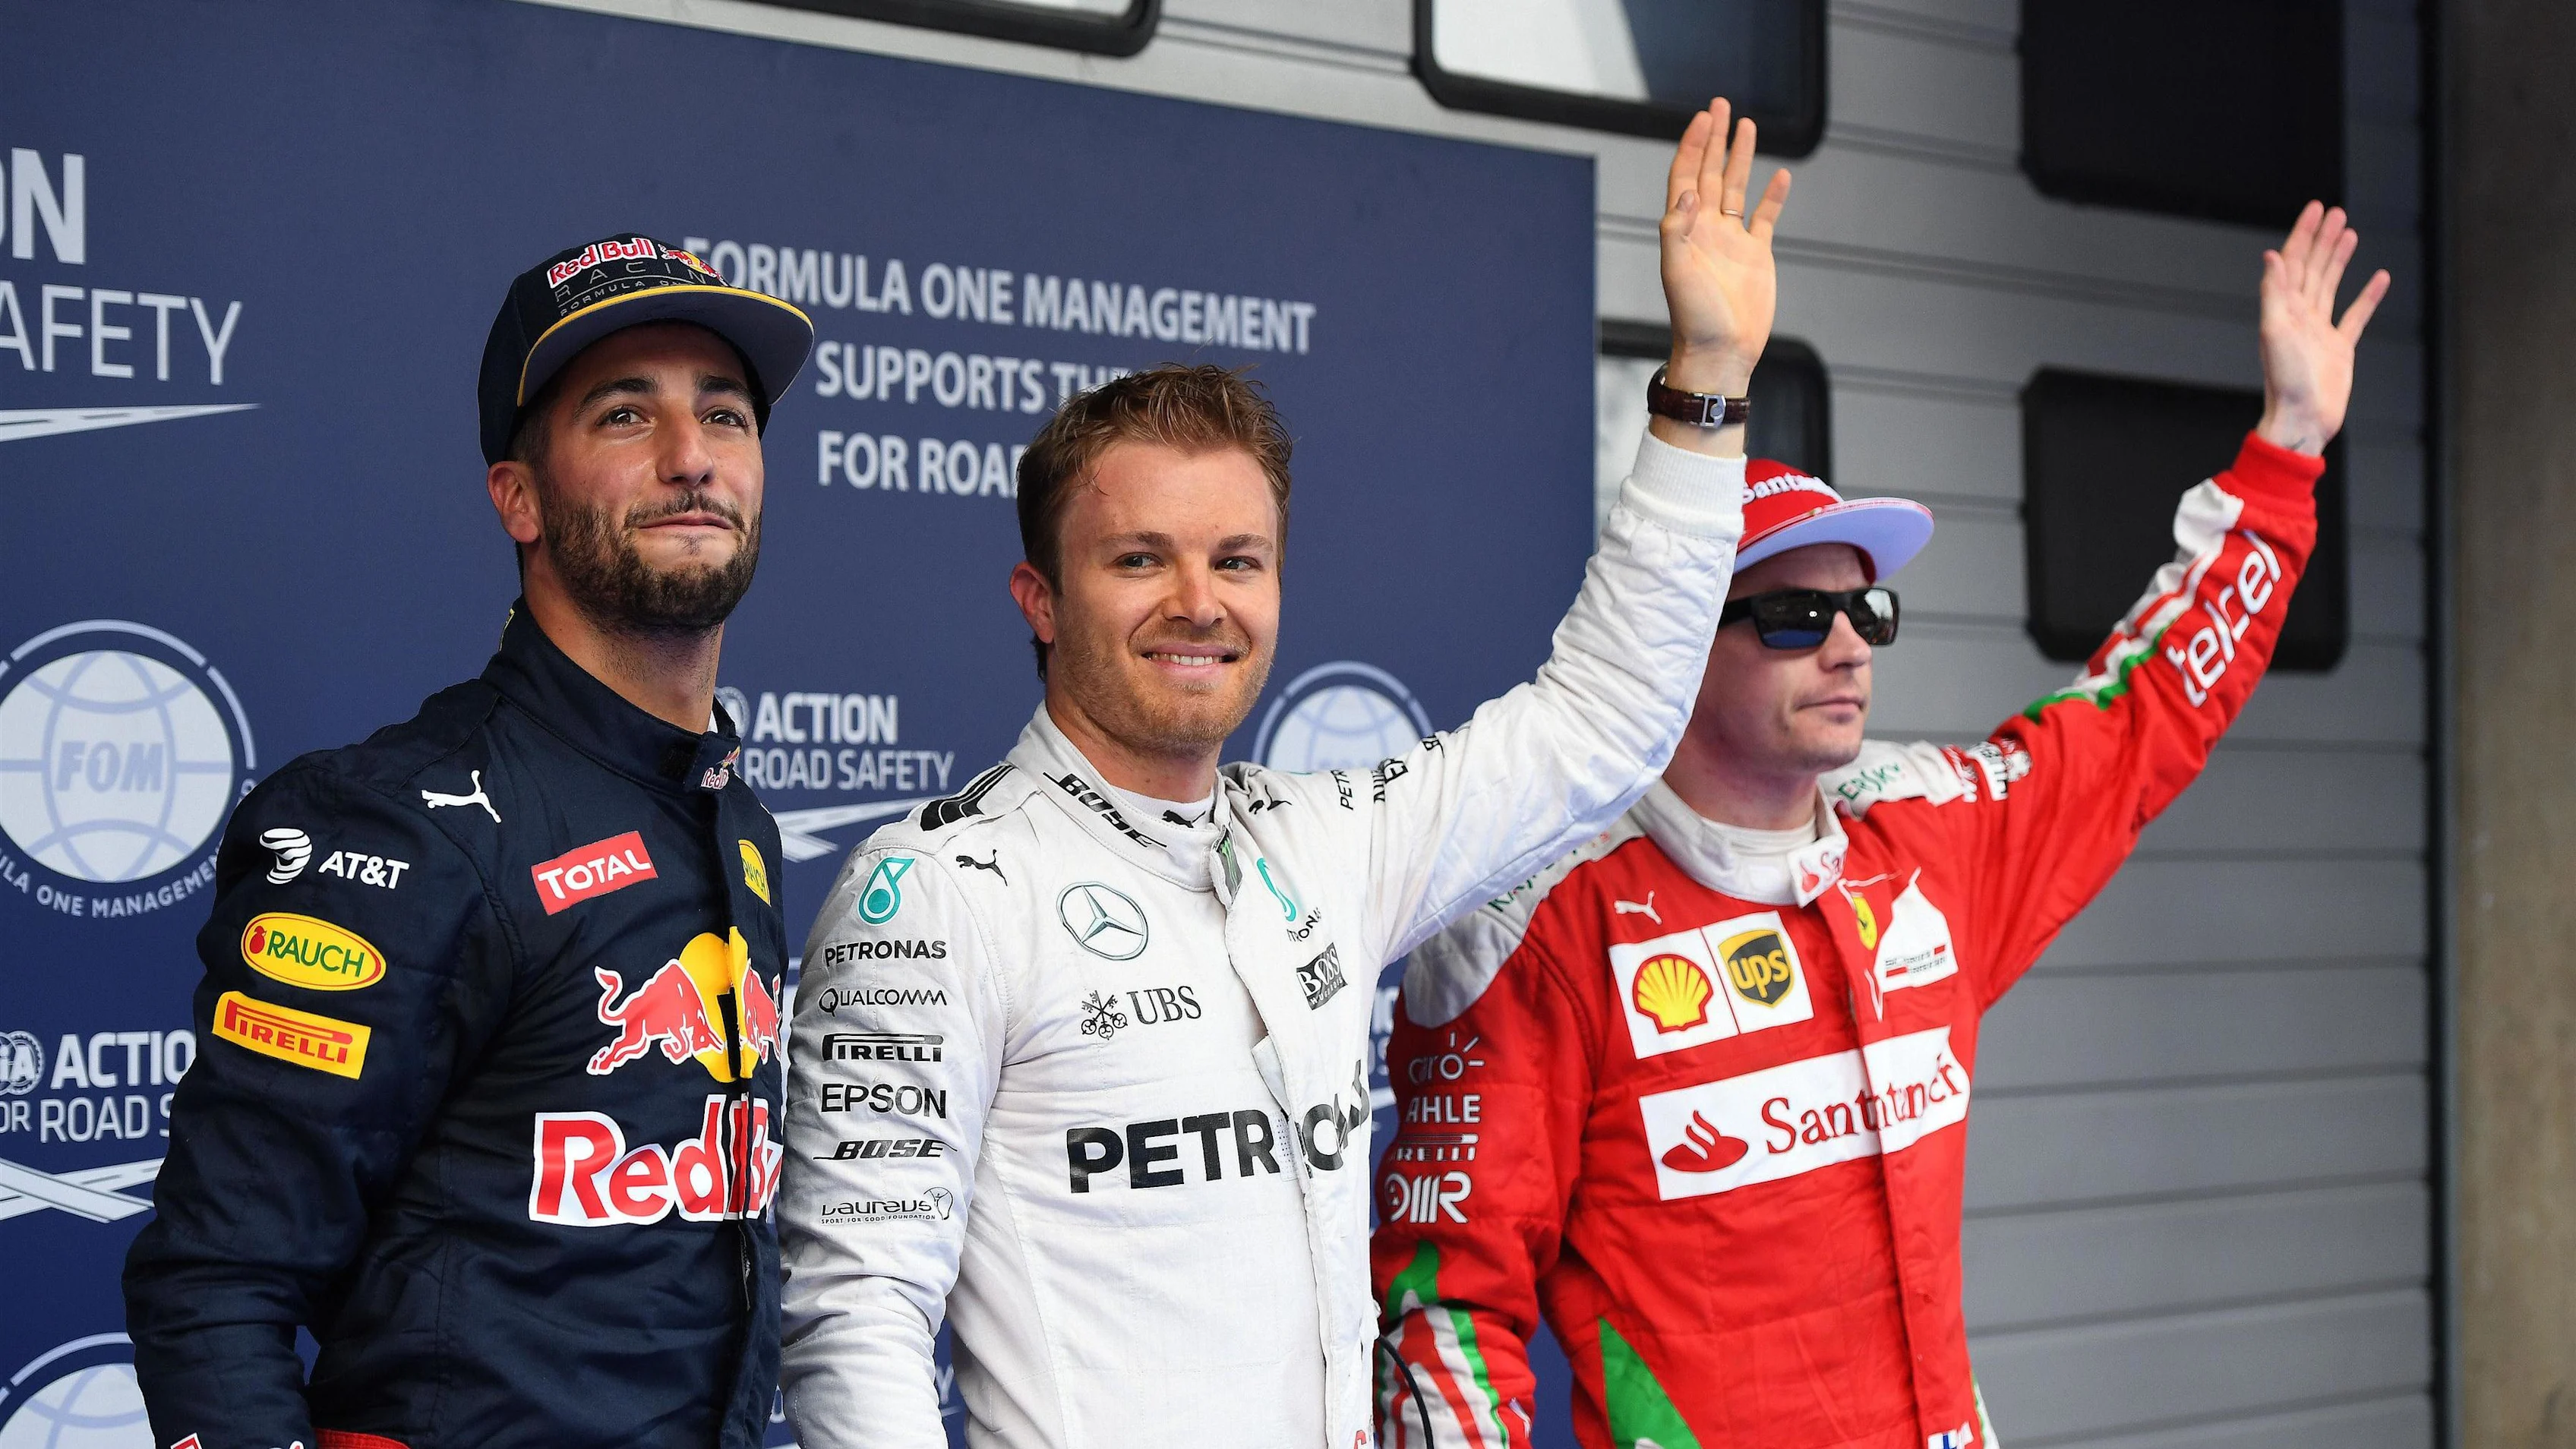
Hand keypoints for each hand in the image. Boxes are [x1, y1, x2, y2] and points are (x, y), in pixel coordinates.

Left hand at [1660, 98, 1792, 396]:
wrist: (1721, 352)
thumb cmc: (1694, 317)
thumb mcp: (1676, 271)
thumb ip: (1678, 228)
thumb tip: (1690, 190)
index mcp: (1684, 229)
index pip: (1686, 176)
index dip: (1693, 145)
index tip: (1703, 117)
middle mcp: (1706, 229)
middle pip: (1711, 172)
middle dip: (1715, 138)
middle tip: (1721, 104)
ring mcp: (1732, 241)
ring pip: (1737, 188)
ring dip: (1741, 157)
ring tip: (1747, 125)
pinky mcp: (1756, 256)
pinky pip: (1765, 218)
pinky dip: (1774, 196)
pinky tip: (1781, 176)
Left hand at [2254, 201, 2390, 454]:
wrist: (2301, 420)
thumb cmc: (2285, 382)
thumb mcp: (2275, 332)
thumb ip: (2274, 293)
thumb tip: (2271, 255)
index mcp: (2282, 309)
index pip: (2292, 262)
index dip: (2303, 234)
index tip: (2316, 208)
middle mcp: (2299, 316)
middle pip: (2311, 268)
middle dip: (2322, 239)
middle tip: (2335, 211)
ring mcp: (2320, 331)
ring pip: (2331, 285)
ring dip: (2339, 259)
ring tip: (2349, 233)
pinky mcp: (2340, 348)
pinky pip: (2356, 315)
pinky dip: (2368, 296)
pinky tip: (2380, 277)